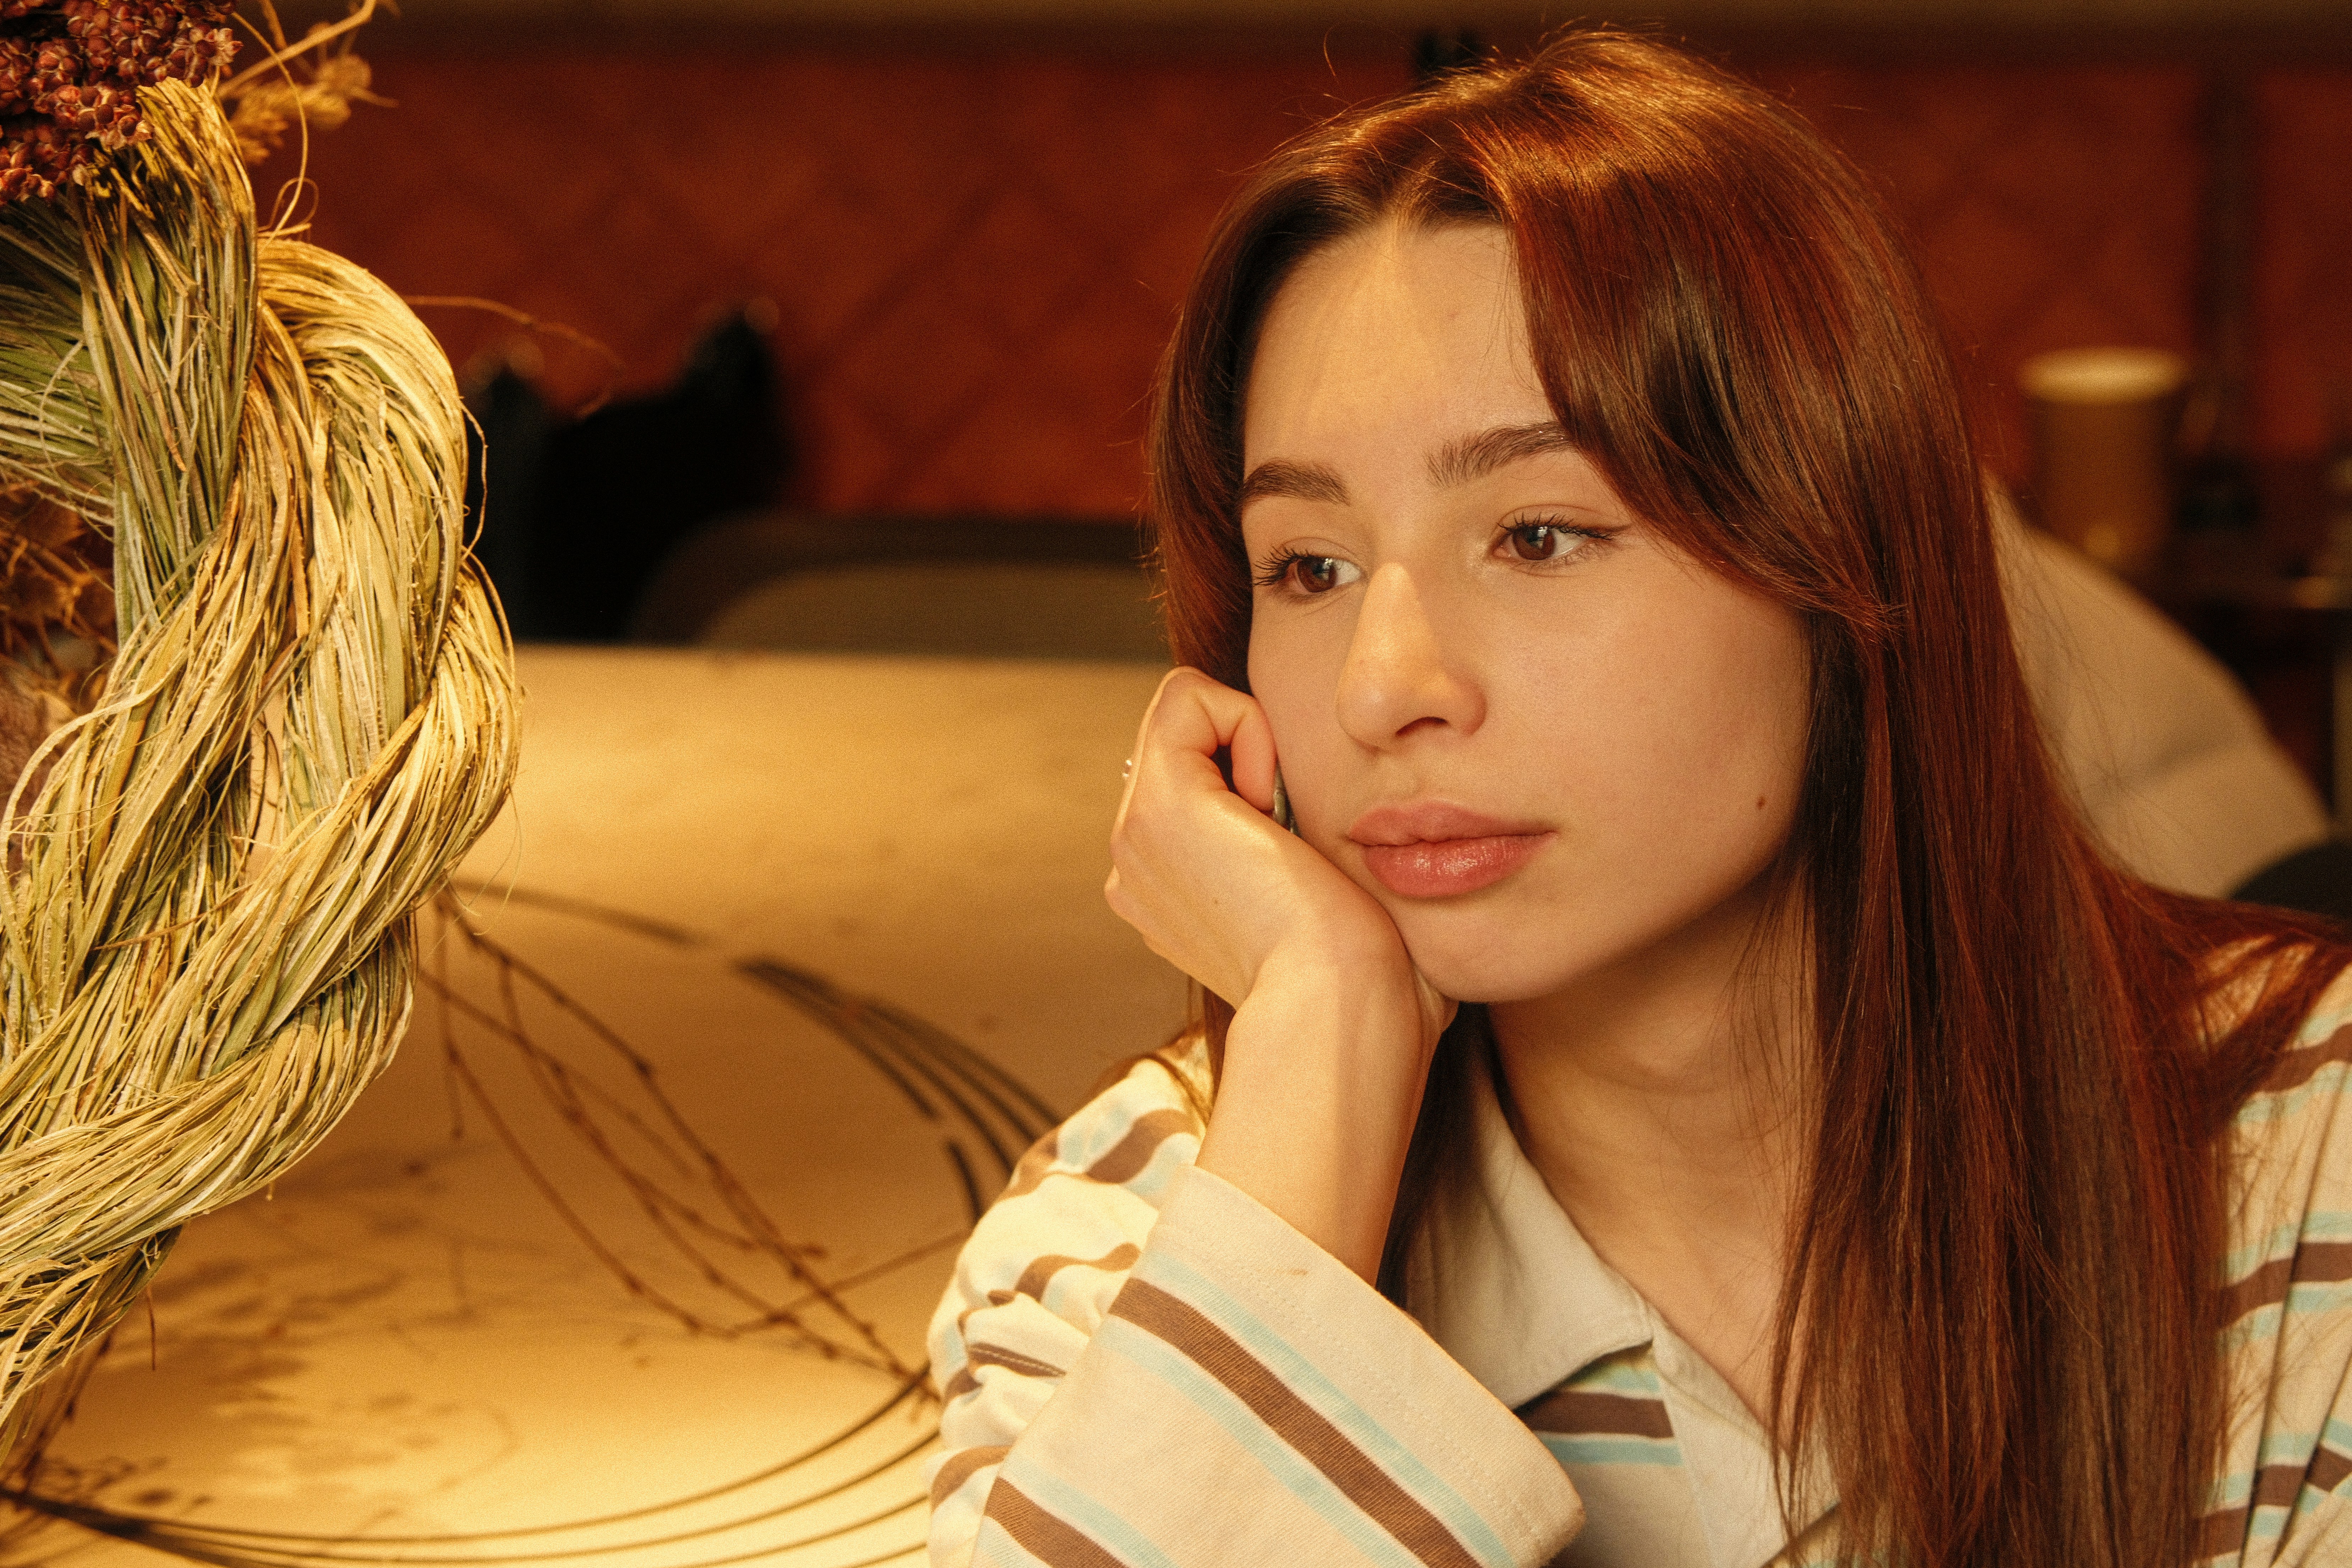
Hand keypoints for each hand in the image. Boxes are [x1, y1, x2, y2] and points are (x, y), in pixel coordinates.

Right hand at [1104, 668, 1454, 1280]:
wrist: (1341, 1013)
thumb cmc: (1363, 980)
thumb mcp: (1319, 901)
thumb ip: (1298, 852)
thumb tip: (1312, 817)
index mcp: (1170, 887)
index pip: (1202, 769)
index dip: (1262, 775)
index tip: (1300, 853)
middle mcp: (1139, 861)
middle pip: (1191, 736)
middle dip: (1255, 758)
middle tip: (1293, 844)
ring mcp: (1135, 838)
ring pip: (1188, 714)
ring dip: (1257, 750)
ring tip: (1283, 838)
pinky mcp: (1155, 808)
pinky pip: (1189, 699)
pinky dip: (1249, 729)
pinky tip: (1276, 811)